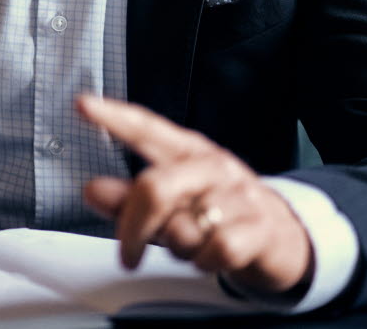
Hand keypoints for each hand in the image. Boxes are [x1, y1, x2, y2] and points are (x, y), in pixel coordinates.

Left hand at [76, 94, 311, 294]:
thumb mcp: (171, 203)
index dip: (114, 116)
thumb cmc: (216, 213)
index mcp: (186, 151)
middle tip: (127, 252)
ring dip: (177, 248)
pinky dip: (206, 262)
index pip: (146, 128)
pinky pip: (217, 249)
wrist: (283, 237)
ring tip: (189, 245)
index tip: (82, 104)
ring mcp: (238, 194)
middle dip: (132, 227)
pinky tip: (209, 258)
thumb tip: (91, 191)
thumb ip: (127, 198)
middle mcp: (211, 166)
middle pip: (155, 187)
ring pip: (184, 226)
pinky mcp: (259, 227)